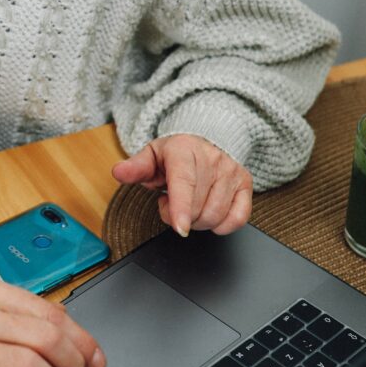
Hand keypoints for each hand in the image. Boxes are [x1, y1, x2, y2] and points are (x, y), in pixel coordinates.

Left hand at [111, 134, 252, 236]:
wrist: (206, 139)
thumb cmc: (176, 153)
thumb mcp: (151, 156)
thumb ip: (135, 168)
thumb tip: (119, 172)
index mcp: (184, 149)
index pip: (184, 182)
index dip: (181, 207)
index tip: (180, 227)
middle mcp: (211, 158)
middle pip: (198, 206)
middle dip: (179, 215)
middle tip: (170, 202)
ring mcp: (231, 171)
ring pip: (216, 215)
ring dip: (198, 221)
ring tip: (189, 204)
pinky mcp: (245, 184)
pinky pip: (237, 219)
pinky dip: (221, 225)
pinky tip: (208, 212)